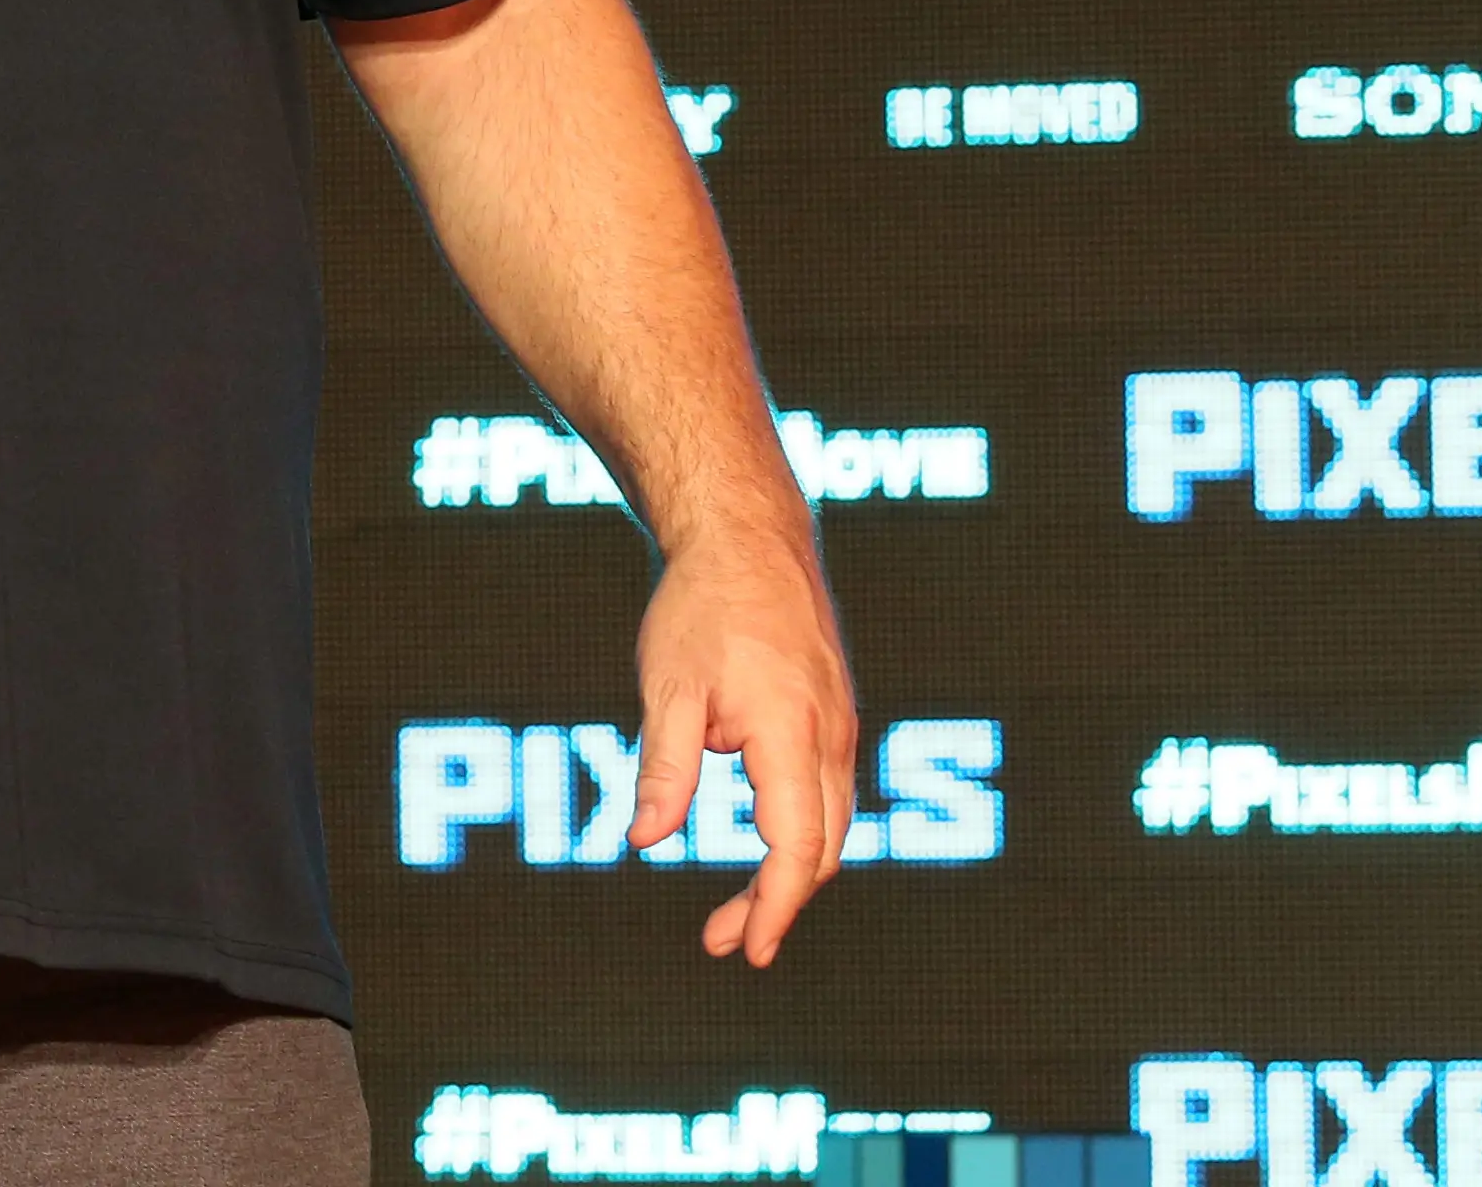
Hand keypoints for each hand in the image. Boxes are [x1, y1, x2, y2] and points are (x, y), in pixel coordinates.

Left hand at [628, 525, 856, 965]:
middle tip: (721, 940)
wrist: (746, 532)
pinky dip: (800, 831)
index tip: (747, 950)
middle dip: (776, 902)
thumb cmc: (701, 604)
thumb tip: (642, 841)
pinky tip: (760, 841)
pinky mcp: (833, 711)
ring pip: (830, 822)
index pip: (796, 848)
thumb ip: (664, 768)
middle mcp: (831, 734)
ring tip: (731, 909)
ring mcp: (839, 721)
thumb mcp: (668, 687)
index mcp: (793, 733)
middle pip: (822, 848)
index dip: (774, 906)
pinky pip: (829, 790)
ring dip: (789, 871)